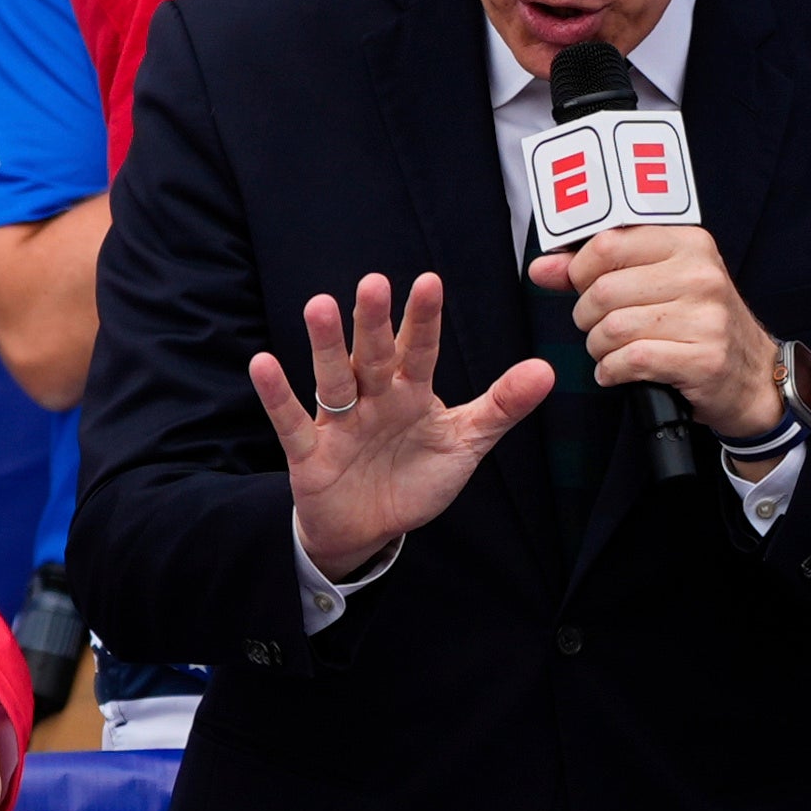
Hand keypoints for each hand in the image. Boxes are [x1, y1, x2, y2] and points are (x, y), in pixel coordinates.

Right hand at [256, 273, 552, 576]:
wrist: (369, 528)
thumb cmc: (415, 476)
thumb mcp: (465, 443)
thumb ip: (501, 406)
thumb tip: (548, 370)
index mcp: (411, 392)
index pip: (420, 350)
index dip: (423, 320)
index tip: (428, 282)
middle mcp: (373, 397)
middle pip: (373, 355)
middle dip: (373, 322)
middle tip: (373, 282)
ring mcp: (339, 422)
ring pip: (332, 378)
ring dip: (326, 345)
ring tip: (319, 306)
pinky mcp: (309, 452)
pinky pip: (290, 421)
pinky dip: (277, 395)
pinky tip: (262, 363)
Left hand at [531, 224, 778, 436]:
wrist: (752, 377)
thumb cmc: (698, 324)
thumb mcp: (657, 283)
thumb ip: (596, 270)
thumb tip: (541, 268)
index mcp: (688, 242)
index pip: (607, 243)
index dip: (579, 270)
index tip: (582, 287)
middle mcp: (700, 274)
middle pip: (603, 290)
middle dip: (587, 316)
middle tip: (598, 327)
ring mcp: (706, 317)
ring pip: (613, 327)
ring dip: (598, 347)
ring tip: (610, 351)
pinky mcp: (704, 358)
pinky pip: (631, 360)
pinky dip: (612, 371)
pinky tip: (618, 371)